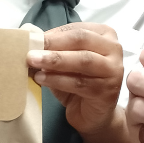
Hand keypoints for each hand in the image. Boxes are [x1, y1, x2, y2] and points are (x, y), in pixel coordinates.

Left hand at [29, 24, 126, 139]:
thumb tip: (28, 34)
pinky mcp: (108, 90)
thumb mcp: (64, 60)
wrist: (92, 113)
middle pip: (82, 40)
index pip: (76, 29)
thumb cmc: (78, 81)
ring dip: (55, 60)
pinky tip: (41, 79)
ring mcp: (113, 70)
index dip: (53, 34)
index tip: (30, 39)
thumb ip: (52, 47)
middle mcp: (114, 49)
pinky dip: (57, 80)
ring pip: (83, 60)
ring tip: (33, 62)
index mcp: (105, 35)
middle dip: (53, 43)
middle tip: (30, 49)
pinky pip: (80, 83)